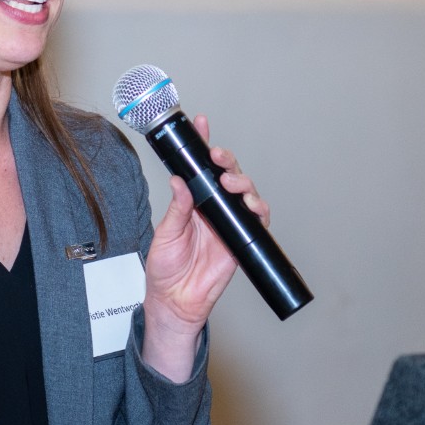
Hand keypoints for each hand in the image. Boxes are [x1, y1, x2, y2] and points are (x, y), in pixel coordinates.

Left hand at [141, 115, 252, 380]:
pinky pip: (257, 220)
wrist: (175, 301)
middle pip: (227, 175)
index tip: (201, 123)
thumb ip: (177, 209)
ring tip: (232, 183)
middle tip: (218, 157)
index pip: (199, 168)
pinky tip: (252, 205)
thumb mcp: (165, 234)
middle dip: (226, 161)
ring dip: (243, 182)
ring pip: (245, 193)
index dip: (202, 146)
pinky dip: (259, 210)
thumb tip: (180, 181)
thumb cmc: (166, 270)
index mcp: (191, 202)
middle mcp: (212, 208)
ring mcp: (228, 222)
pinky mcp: (241, 239)